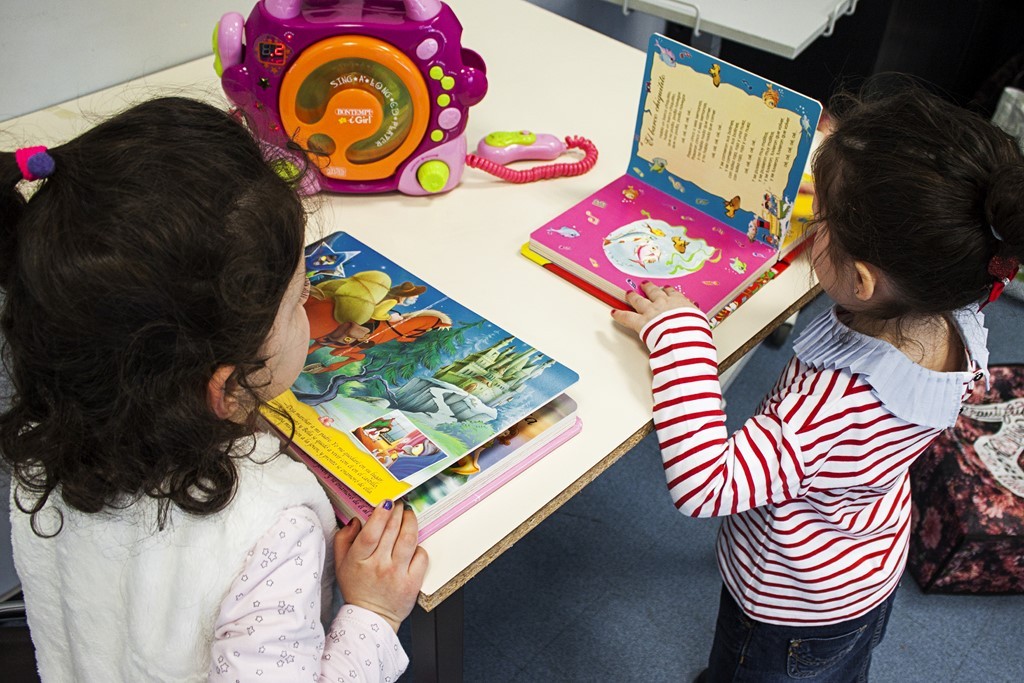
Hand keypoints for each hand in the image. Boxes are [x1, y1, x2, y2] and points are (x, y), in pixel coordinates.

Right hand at [333, 501, 427, 632]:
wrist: (371, 617)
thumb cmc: (357, 588)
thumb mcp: (340, 564)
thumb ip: (343, 539)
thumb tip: (357, 520)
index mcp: (359, 560)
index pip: (371, 533)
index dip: (380, 515)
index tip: (386, 503)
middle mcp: (379, 566)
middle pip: (391, 531)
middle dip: (397, 512)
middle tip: (399, 504)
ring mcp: (397, 574)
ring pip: (408, 540)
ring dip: (410, 522)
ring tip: (408, 514)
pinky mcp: (412, 582)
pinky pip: (421, 556)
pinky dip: (419, 545)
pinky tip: (413, 542)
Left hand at [610, 281, 697, 333]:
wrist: (684, 336)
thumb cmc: (694, 330)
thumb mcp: (700, 321)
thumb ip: (695, 317)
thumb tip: (697, 318)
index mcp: (679, 303)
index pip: (672, 294)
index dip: (668, 291)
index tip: (666, 289)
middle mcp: (663, 304)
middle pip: (654, 293)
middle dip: (649, 288)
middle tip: (645, 285)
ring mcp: (651, 312)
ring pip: (639, 301)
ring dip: (633, 296)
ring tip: (628, 293)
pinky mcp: (641, 322)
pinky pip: (627, 317)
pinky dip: (619, 315)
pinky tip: (614, 312)